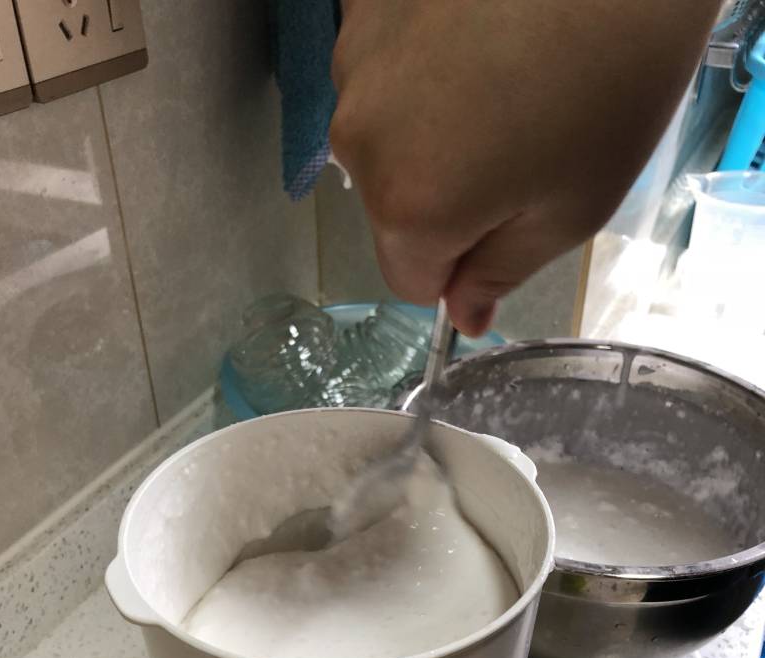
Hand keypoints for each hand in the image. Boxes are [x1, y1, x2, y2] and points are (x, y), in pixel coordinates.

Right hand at [331, 0, 718, 334]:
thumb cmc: (611, 83)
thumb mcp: (569, 212)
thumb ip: (498, 276)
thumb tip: (463, 317)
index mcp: (408, 207)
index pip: (409, 280)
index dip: (461, 266)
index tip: (508, 221)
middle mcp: (358, 140)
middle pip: (390, 207)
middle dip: (442, 195)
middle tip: (517, 141)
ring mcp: (353, 62)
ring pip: (383, 136)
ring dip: (426, 128)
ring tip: (500, 78)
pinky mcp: (364, 3)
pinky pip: (382, 70)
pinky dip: (419, 68)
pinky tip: (474, 36)